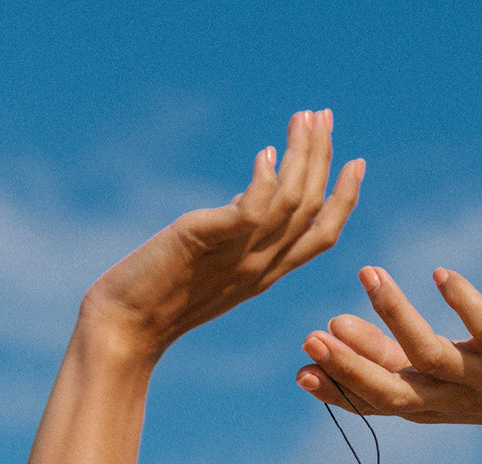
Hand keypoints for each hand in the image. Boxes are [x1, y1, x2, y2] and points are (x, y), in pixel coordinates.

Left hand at [80, 109, 364, 362]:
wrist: (124, 330)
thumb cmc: (159, 296)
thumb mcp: (214, 261)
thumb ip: (239, 232)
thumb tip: (252, 197)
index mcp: (267, 273)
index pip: (323, 234)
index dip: (345, 198)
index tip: (357, 161)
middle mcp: (262, 266)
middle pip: (313, 208)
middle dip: (324, 158)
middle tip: (325, 116)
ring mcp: (238, 257)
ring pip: (292, 202)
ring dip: (302, 154)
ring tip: (303, 117)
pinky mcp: (206, 242)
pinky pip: (251, 211)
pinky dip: (264, 180)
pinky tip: (264, 153)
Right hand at [297, 266, 481, 449]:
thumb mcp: (431, 373)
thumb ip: (383, 354)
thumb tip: (334, 325)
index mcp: (422, 400)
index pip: (372, 400)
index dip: (337, 389)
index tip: (300, 370)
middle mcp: (446, 395)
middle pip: (392, 390)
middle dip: (351, 366)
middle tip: (312, 338)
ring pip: (432, 354)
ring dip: (397, 316)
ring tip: (370, 275)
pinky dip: (464, 304)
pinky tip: (441, 275)